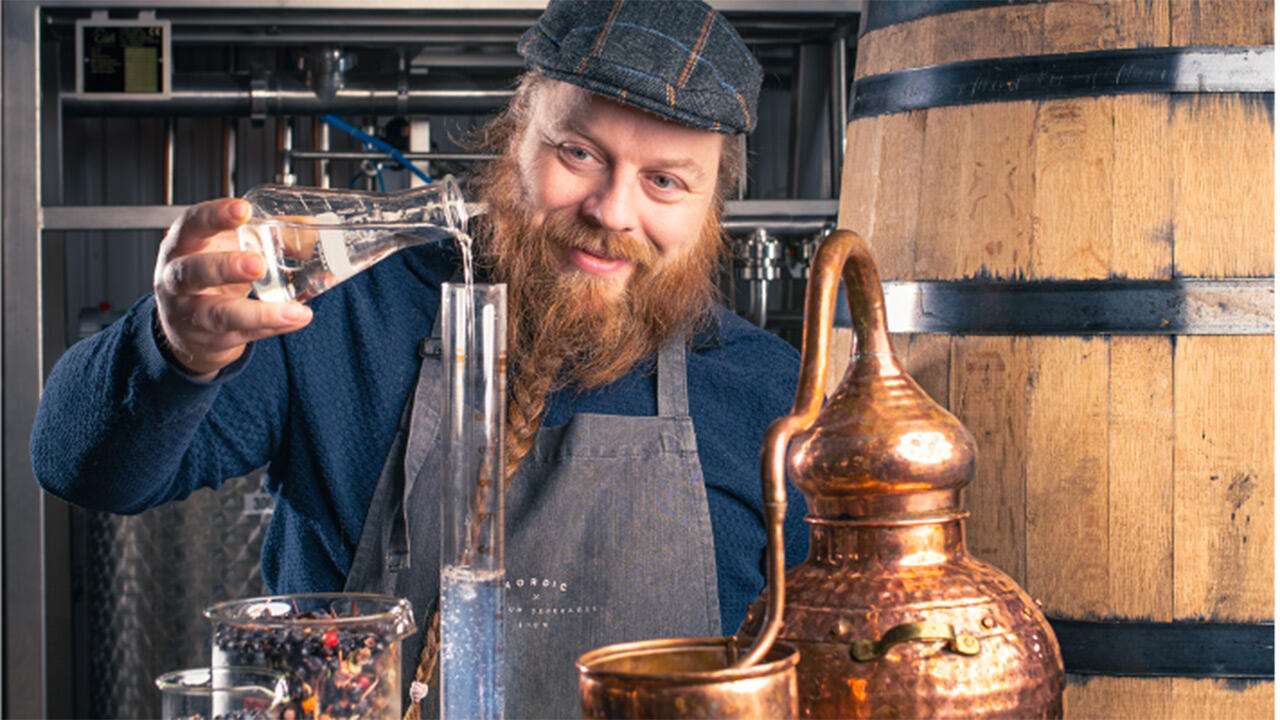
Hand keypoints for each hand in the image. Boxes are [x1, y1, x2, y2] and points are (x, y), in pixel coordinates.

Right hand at [154, 198, 312, 378]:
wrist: (186, 323)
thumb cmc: (211, 271)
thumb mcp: (229, 246)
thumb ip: (265, 234)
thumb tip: (309, 228)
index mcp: (182, 245)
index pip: (191, 224)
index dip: (214, 216)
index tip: (243, 210)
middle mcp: (177, 279)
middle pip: (193, 271)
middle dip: (225, 267)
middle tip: (258, 263)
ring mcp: (190, 313)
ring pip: (218, 314)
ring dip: (258, 313)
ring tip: (291, 309)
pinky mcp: (210, 339)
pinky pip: (242, 334)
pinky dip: (272, 327)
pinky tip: (296, 319)